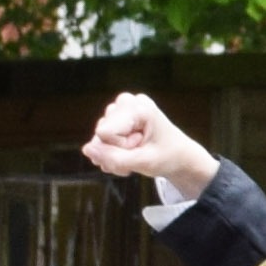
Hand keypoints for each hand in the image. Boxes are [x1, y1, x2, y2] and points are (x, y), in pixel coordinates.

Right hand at [82, 92, 214, 196]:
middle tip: (139, 154)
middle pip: (100, 135)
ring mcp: (121, 109)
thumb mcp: (143, 162)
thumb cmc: (167, 157)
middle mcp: (128, 102)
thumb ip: (113, 158)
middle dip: (116, 153)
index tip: (142, 146)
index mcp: (139, 108)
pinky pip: (100, 139)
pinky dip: (112, 153)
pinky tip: (128, 154)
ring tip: (136, 155)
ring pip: (98, 139)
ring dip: (114, 155)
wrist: (180, 156)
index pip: (105, 132)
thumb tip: (85, 149)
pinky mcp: (116, 118)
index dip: (120, 147)